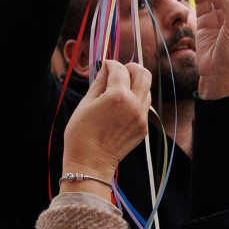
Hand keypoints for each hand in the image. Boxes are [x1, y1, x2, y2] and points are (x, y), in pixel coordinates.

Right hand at [62, 60, 152, 181]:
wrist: (90, 164)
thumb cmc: (81, 134)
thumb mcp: (85, 104)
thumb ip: (99, 83)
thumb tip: (105, 69)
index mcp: (118, 96)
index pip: (120, 69)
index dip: (111, 64)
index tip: (105, 66)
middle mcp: (134, 104)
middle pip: (144, 74)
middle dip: (131, 68)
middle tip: (120, 72)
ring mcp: (141, 117)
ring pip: (147, 90)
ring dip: (136, 85)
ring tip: (120, 91)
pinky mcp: (143, 128)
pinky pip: (144, 107)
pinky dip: (136, 101)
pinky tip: (122, 107)